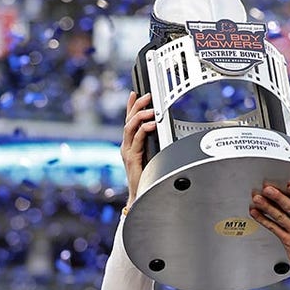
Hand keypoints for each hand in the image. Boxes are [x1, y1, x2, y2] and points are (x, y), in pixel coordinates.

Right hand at [121, 91, 156, 209]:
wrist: (140, 196)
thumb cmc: (147, 178)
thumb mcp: (150, 157)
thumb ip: (152, 145)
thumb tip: (162, 132)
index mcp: (130, 144)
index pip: (129, 121)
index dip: (131, 106)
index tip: (135, 93)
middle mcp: (126, 146)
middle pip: (128, 120)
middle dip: (137, 105)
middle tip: (146, 96)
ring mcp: (128, 151)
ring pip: (130, 127)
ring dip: (141, 115)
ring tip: (151, 109)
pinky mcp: (132, 158)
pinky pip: (137, 140)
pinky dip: (144, 130)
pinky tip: (152, 125)